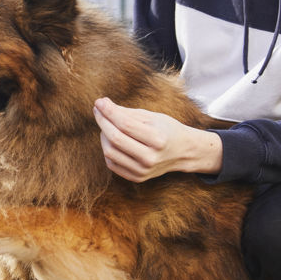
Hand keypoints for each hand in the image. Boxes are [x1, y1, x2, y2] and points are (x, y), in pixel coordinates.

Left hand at [92, 97, 221, 181]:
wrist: (183, 152)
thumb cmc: (166, 130)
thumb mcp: (152, 117)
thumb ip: (127, 112)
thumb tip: (101, 104)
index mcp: (158, 139)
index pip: (125, 124)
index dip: (109, 112)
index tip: (99, 102)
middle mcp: (150, 158)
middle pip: (115, 138)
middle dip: (102, 121)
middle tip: (98, 110)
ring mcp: (143, 170)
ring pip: (110, 152)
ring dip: (103, 134)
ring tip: (106, 124)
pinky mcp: (137, 177)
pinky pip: (111, 163)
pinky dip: (107, 149)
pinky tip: (111, 139)